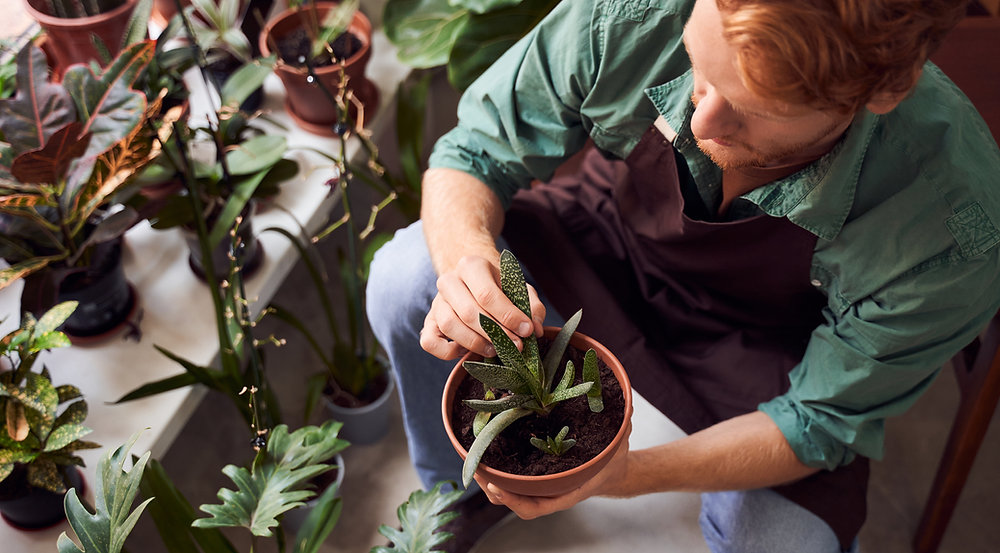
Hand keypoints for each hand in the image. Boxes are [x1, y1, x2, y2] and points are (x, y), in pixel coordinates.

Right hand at [420, 254, 545, 359]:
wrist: (473, 281)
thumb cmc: (499, 287)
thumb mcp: (519, 288)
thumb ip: (532, 306)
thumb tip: (535, 329)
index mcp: (471, 265)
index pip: (487, 295)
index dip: (508, 316)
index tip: (527, 330)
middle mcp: (449, 281)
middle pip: (469, 313)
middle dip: (497, 334)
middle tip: (516, 346)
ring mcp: (436, 302)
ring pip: (449, 326)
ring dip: (476, 343)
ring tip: (497, 350)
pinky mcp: (428, 322)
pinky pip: (429, 341)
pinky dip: (448, 352)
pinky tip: (467, 351)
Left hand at [475, 423, 632, 518]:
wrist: (614, 469)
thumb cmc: (614, 456)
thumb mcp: (620, 438)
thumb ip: (620, 423)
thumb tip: (623, 405)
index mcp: (570, 489)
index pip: (538, 506)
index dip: (514, 500)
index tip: (496, 485)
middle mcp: (552, 491)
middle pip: (516, 502)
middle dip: (493, 489)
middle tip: (476, 468)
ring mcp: (542, 486)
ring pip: (510, 493)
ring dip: (490, 481)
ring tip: (473, 461)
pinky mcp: (536, 476)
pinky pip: (512, 480)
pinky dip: (497, 470)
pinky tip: (486, 452)